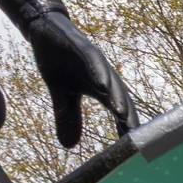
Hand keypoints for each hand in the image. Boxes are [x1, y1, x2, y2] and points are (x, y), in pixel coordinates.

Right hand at [20, 7, 133, 147]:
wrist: (45, 30)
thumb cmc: (58, 63)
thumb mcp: (61, 94)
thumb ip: (68, 117)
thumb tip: (69, 146)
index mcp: (101, 88)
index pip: (118, 111)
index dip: (126, 129)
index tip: (134, 151)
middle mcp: (104, 75)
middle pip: (121, 100)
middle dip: (130, 119)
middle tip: (138, 139)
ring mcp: (96, 61)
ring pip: (112, 82)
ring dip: (119, 98)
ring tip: (124, 116)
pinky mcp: (85, 48)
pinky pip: (94, 61)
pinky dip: (100, 72)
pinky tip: (103, 85)